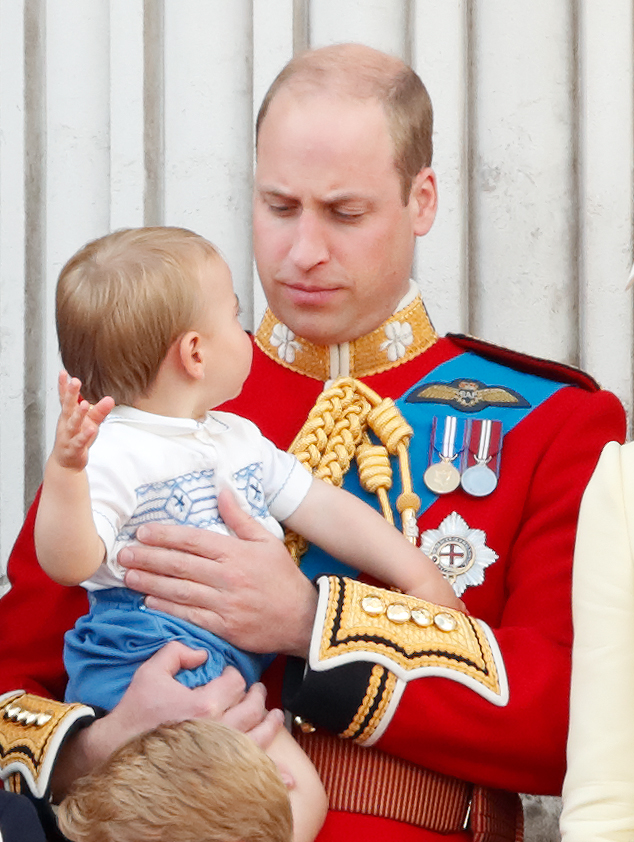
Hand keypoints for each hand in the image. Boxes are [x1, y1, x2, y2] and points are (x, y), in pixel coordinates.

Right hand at [52, 370, 113, 470]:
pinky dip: (85, 436)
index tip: (63, 372)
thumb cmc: (76, 439)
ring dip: (78, 414)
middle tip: (75, 381)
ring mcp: (68, 437)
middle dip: (71, 394)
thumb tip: (110, 398)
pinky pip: (79, 442)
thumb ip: (99, 410)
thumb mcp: (89, 422)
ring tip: (84, 403)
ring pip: (73, 424)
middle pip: (68, 407)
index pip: (65, 399)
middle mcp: (66, 424)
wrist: (66, 463)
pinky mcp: (74, 449)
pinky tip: (91, 429)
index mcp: (68, 416)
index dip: (64, 386)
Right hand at [52, 642, 283, 798]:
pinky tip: (286, 778)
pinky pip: (254, 776)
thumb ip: (177, 652)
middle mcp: (219, 731)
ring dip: (271, 724)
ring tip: (274, 716)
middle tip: (256, 691)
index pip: (236, 682)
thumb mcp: (150, 672)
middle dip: (257, 695)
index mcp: (204, 704)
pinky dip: (273, 776)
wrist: (116, 755)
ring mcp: (222, 758)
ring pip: (260, 737)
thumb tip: (203, 654)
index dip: (234, 675)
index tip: (229, 677)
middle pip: (253, 707)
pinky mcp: (220, 778)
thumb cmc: (134, 714)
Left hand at [119, 489, 317, 657]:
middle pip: (180, 565)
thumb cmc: (282, 577)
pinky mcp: (224, 627)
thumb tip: (221, 490)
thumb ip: (239, 517)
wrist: (302, 618)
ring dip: (150, 583)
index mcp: (236, 552)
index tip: (143, 532)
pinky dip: (168, 609)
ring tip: (128, 576)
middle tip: (124, 554)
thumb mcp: (266, 540)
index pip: (193, 540)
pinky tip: (149, 602)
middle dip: (148, 558)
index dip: (165, 536)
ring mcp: (225, 603)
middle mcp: (227, 577)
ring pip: (180, 591)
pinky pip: (190, 616)